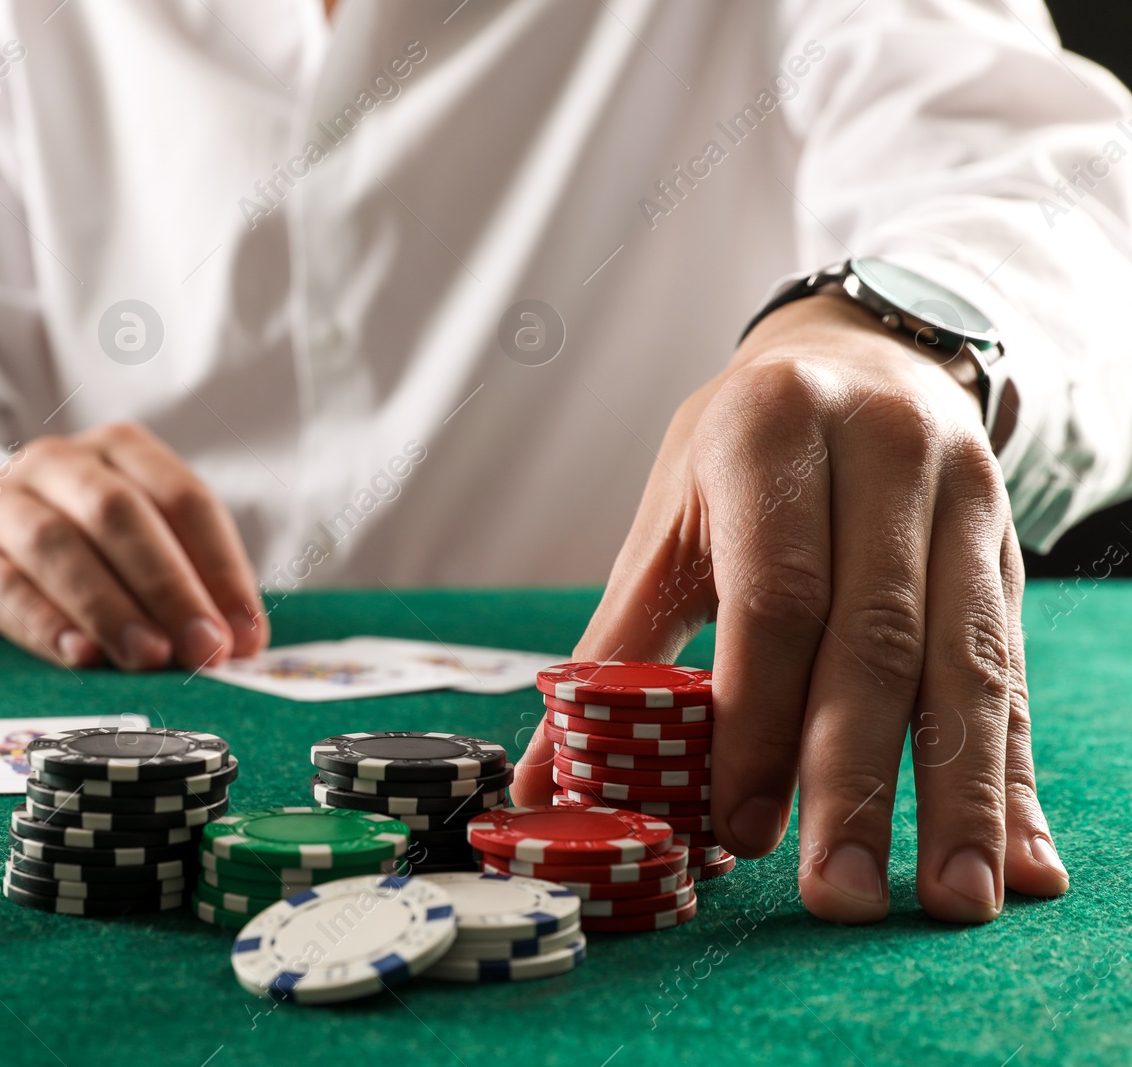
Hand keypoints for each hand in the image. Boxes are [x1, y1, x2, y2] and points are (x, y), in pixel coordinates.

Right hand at [0, 422, 267, 670]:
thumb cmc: (65, 545)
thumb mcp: (124, 545)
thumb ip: (180, 581)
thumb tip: (238, 642)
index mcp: (116, 452)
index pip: (182, 499)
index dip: (222, 567)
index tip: (244, 635)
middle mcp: (57, 464)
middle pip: (120, 514)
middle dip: (170, 586)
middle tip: (205, 649)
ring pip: (56, 543)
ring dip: (109, 606)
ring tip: (148, 657)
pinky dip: (42, 622)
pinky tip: (79, 657)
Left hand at [517, 293, 1068, 923]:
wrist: (860, 355)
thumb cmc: (741, 452)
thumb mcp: (669, 521)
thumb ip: (616, 646)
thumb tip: (544, 775)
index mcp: (774, 432)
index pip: (776, 594)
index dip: (756, 718)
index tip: (737, 825)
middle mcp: (885, 454)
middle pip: (878, 638)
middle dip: (855, 777)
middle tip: (836, 892)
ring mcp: (965, 499)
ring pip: (966, 664)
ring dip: (960, 796)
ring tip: (952, 902)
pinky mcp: (1010, 553)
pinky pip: (1013, 674)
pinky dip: (1017, 776)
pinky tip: (1022, 858)